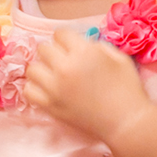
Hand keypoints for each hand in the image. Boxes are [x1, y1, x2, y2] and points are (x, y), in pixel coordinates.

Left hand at [24, 28, 155, 141]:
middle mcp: (64, 67)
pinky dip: (35, 88)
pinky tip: (47, 89)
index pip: (60, 34)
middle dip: (54, 52)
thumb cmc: (128, 89)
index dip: (67, 39)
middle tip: (65, 61)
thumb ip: (97, 45)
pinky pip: (28, 90)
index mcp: (83, 52)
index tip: (72, 47)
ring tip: (54, 76)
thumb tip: (81, 44)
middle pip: (44, 48)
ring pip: (32, 68)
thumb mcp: (119, 58)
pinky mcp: (50, 106)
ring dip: (42, 69)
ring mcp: (54, 88)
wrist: (127, 123)